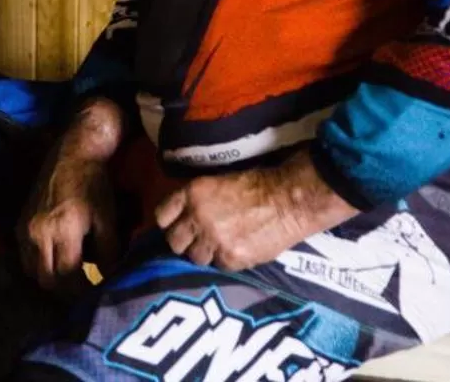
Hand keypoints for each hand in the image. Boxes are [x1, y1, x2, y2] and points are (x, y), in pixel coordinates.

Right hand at [20, 150, 117, 290]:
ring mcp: (26, 228)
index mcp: (63, 230)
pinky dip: (38, 265)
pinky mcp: (20, 223)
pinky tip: (55, 263)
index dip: (81, 292)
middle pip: (47, 280)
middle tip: (82, 294)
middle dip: (65, 292)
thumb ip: (109, 252)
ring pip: (32, 271)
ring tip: (69, 281)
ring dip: (50, 280)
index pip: (68, 277)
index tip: (94, 297)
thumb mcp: (108, 218)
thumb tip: (109, 279)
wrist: (71, 155)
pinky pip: (24, 256)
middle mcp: (39, 232)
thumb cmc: (94, 185)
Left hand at [153, 154, 354, 271]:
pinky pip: (218, 266)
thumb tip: (183, 217)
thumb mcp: (217, 183)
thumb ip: (196, 200)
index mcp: (192, 193)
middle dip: (184, 242)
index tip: (177, 227)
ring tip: (220, 246)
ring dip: (205, 254)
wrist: (288, 200)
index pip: (161, 216)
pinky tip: (238, 250)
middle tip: (199, 241)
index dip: (169, 224)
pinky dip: (226, 262)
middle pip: (173, 242)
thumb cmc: (257, 187)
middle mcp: (197, 216)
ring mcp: (213, 239)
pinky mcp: (230, 258)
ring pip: (194, 258)